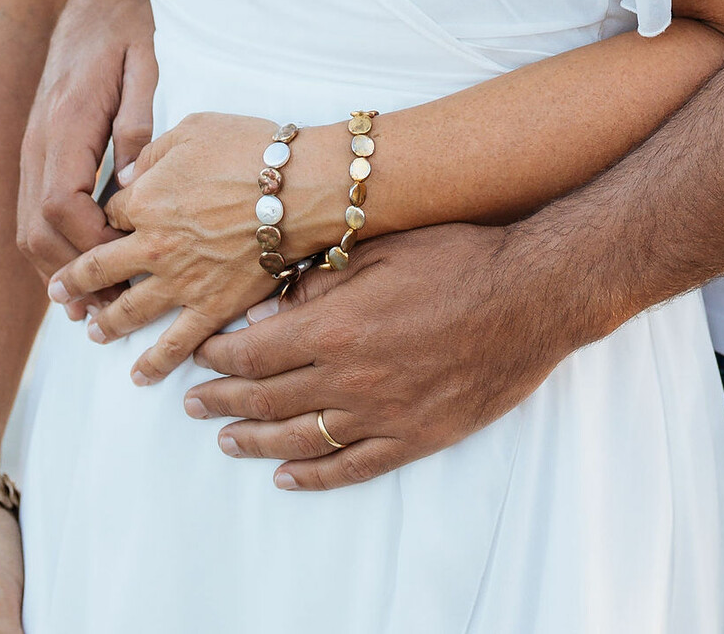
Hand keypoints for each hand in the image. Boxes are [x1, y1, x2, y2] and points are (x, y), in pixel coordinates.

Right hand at [17, 0, 156, 288]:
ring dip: (58, 267)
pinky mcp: (40, 146)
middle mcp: (39, 139)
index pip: (61, 204)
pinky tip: (86, 263)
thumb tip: (133, 181)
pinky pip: (35, 207)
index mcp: (67, 119)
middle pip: (35, 229)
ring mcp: (33, 144)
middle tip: (112, 310)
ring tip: (98, 304)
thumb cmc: (131, 19)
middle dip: (71, 273)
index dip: (90, 245)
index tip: (126, 269)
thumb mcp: (149, 58)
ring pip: (28, 225)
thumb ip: (140, 117)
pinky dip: (55, 244)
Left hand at [48, 114, 350, 385]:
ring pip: (127, 311)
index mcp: (145, 199)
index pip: (108, 215)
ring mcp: (180, 281)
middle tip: (57, 293)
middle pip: (100, 269)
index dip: (103, 219)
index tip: (101, 226)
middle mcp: (153, 245)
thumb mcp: (193, 129)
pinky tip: (139, 375)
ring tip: (92, 331)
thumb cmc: (251, 150)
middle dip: (74, 281)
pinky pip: (176, 344)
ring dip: (104, 323)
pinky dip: (154, 363)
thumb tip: (126, 177)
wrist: (299, 188)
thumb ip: (150, 151)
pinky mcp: (212, 306)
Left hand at [182, 222, 578, 489]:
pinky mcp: (412, 438)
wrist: (531, 296)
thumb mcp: (385, 246)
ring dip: (254, 440)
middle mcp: (349, 377)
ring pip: (298, 438)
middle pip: (266, 397)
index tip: (198, 354)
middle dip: (221, 399)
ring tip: (225, 440)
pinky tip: (286, 476)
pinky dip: (311, 476)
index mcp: (337, 324)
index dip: (219, 355)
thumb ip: (324, 277)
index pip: (255, 351)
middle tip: (193, 402)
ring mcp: (381, 414)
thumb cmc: (460, 259)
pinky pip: (349, 468)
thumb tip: (271, 306)